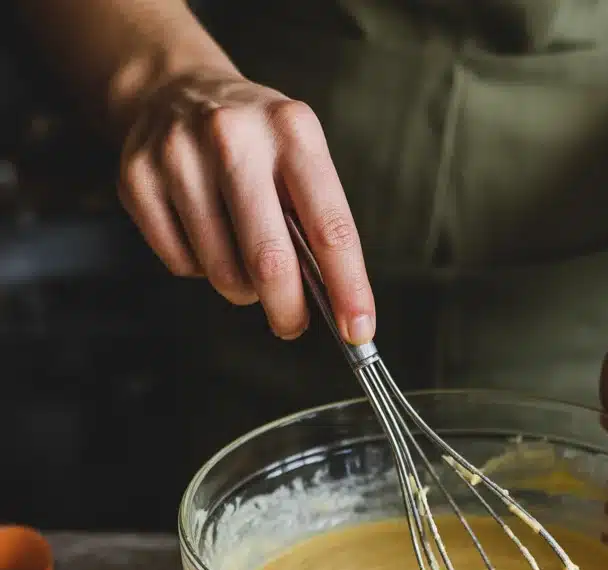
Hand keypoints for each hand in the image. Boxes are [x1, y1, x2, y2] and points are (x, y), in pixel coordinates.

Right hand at [117, 69, 373, 341]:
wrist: (176, 91)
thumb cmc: (255, 144)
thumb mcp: (300, 159)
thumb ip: (316, 224)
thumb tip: (332, 302)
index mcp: (292, 131)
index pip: (330, 228)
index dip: (347, 288)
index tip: (358, 330)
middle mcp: (234, 136)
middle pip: (269, 260)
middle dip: (287, 309)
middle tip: (292, 324)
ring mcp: (178, 156)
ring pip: (222, 272)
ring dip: (241, 288)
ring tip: (243, 258)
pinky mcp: (138, 179)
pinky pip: (180, 264)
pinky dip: (200, 269)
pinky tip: (204, 236)